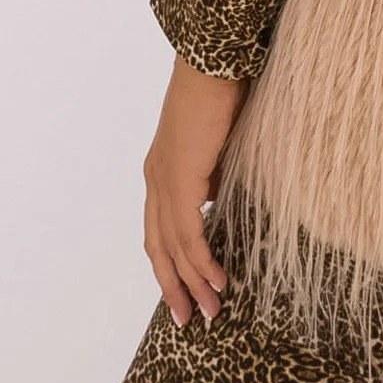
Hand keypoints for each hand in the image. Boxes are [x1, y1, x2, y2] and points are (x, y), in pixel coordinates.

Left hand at [143, 53, 249, 326]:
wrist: (214, 64)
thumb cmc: (223, 91)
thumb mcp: (222, 144)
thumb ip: (218, 175)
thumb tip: (226, 199)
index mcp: (162, 170)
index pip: (160, 230)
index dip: (171, 264)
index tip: (186, 291)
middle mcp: (156, 180)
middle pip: (158, 247)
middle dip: (174, 286)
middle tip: (189, 318)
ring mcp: (164, 182)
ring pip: (173, 248)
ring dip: (191, 283)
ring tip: (210, 311)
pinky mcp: (179, 181)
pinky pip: (189, 234)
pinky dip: (201, 262)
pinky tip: (216, 281)